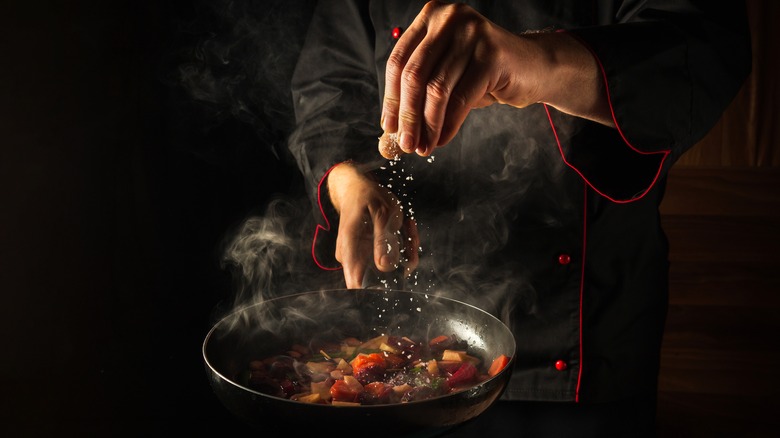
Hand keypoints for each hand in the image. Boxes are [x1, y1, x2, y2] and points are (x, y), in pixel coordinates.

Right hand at [327, 162, 418, 288]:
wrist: (357, 188)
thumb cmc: (367, 198)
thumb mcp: (381, 213)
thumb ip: (382, 240)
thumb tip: (385, 266)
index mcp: (350, 249)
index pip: (357, 285)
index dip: (377, 290)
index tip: (399, 280)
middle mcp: (353, 257)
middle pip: (381, 276)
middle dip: (402, 261)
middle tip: (411, 238)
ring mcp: (363, 256)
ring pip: (391, 266)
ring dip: (406, 249)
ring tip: (408, 225)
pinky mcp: (373, 253)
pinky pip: (393, 257)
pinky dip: (404, 244)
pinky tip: (405, 227)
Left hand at [380, 1, 611, 156]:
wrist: (534, 68)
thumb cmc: (484, 74)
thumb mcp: (446, 74)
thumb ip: (420, 90)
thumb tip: (392, 128)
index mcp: (431, 17)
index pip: (398, 61)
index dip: (391, 98)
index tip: (388, 128)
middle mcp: (449, 18)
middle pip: (414, 74)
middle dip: (407, 116)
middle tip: (406, 144)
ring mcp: (472, 33)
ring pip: (437, 89)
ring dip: (428, 125)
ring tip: (424, 147)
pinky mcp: (492, 54)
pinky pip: (461, 98)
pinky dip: (449, 125)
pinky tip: (443, 139)